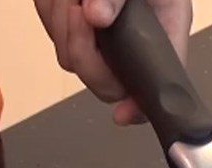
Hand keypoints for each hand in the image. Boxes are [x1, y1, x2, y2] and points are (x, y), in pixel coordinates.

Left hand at [34, 0, 192, 124]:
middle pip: (101, 83)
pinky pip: (52, 31)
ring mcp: (97, 45)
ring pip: (70, 58)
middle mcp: (128, 54)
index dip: (138, 109)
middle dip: (85, 50)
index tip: (123, 114)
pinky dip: (52, 7)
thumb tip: (96, 17)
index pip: (151, 94)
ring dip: (65, 21)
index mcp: (158, 47)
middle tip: (82, 11)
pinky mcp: (69, 29)